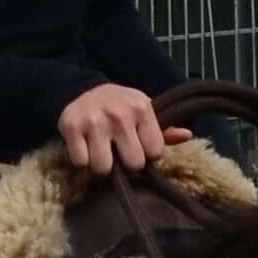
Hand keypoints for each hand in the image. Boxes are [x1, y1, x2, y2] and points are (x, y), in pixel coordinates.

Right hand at [55, 84, 189, 177]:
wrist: (82, 89)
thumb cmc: (120, 106)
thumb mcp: (144, 111)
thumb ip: (164, 129)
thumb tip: (186, 135)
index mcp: (141, 109)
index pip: (155, 153)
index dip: (147, 154)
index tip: (139, 146)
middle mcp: (119, 115)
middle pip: (133, 165)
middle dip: (126, 163)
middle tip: (119, 152)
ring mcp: (93, 122)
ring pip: (103, 168)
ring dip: (102, 165)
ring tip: (102, 151)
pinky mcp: (70, 127)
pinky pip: (80, 162)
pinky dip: (82, 159)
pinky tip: (85, 147)